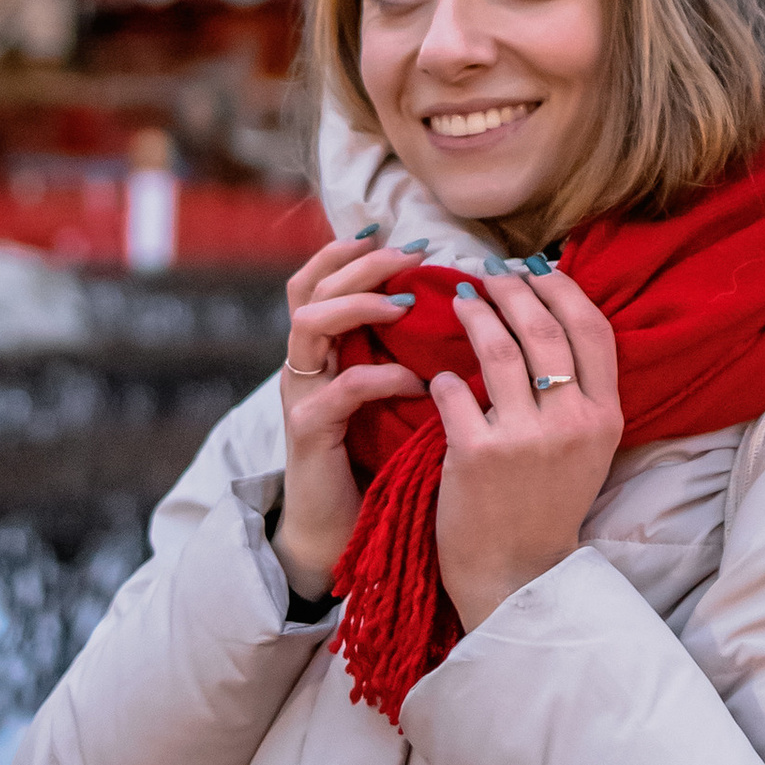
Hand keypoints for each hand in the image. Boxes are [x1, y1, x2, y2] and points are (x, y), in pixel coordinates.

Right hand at [271, 233, 426, 599]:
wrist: (338, 531)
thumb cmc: (376, 459)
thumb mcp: (391, 396)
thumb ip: (407, 353)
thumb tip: (461, 308)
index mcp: (322, 352)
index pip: (315, 279)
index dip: (347, 251)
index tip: (394, 233)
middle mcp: (304, 366)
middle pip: (310, 288)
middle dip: (362, 264)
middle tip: (411, 255)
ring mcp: (303, 397)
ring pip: (310, 325)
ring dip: (361, 305)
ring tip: (407, 306)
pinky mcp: (311, 433)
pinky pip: (342, 391)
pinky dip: (384, 377)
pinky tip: (422, 382)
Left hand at [431, 262, 622, 633]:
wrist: (517, 574)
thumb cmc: (546, 503)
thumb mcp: (586, 447)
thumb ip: (578, 389)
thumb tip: (548, 310)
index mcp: (605, 417)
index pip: (592, 329)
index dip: (562, 289)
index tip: (535, 268)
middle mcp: (572, 424)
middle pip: (543, 329)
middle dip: (512, 290)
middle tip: (488, 275)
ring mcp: (525, 439)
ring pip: (497, 348)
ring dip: (475, 314)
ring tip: (460, 299)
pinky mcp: (477, 455)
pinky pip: (453, 392)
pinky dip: (442, 378)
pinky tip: (437, 377)